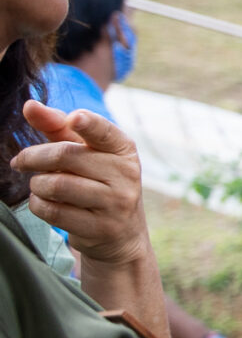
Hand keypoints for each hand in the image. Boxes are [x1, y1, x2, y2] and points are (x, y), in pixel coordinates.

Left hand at [14, 101, 149, 266]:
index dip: (88, 123)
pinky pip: (53, 211)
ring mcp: (115, 202)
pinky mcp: (100, 227)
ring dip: (36, 184)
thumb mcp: (86, 153)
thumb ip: (58, 127)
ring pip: (56, 185)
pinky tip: (44, 202)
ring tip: (39, 185)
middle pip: (66, 155)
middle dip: (33, 157)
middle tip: (20, 161)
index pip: (104, 131)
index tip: (74, 118)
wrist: (122, 233)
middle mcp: (125, 174)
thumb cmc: (98, 182)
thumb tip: (30, 105)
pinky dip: (38, 204)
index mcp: (123, 149)